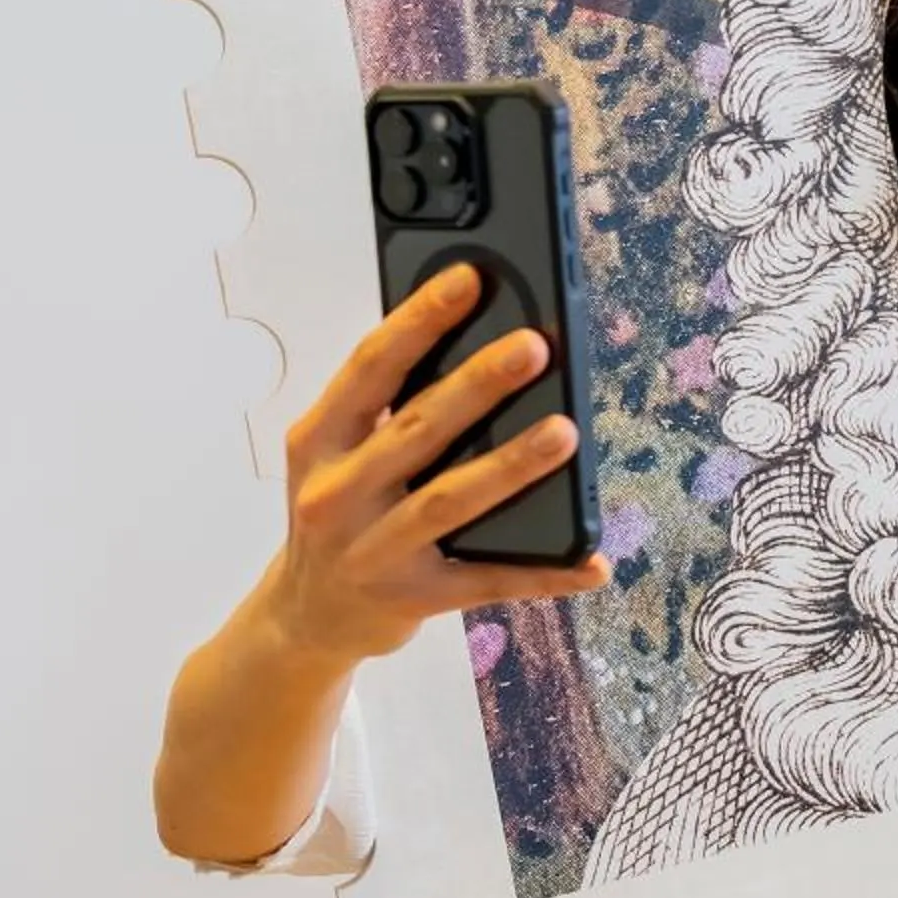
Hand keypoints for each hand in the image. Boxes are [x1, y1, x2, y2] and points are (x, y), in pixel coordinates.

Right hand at [259, 264, 610, 667]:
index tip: (469, 278)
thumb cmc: (338, 514)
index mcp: (320, 440)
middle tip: (534, 347)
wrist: (304, 618)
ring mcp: (373, 549)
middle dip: (476, 384)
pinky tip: (593, 562)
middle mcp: (337, 492)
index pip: (371, 368)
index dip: (419, 320)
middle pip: (416, 428)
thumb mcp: (338, 455)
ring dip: (511, 465)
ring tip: (565, 431)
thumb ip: (388, 409)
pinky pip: (489, 580)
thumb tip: (480, 346)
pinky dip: (545, 572)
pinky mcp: (413, 599)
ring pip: (450, 500)